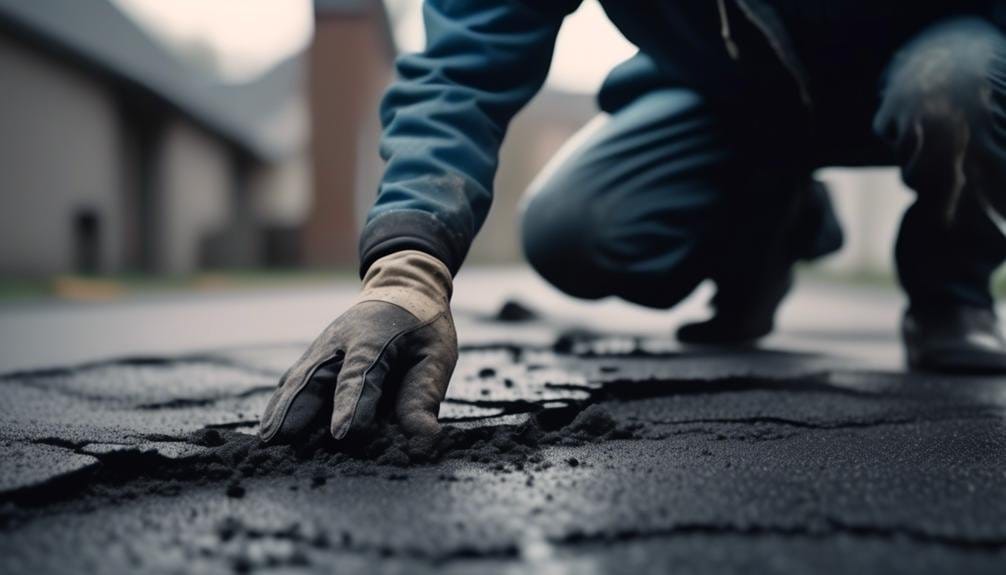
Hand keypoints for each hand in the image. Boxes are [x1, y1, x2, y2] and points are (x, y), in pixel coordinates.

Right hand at [259, 251, 456, 441]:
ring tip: (267, 440)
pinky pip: (294, 381)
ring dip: (282, 408)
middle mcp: (341, 343)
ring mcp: (323, 348)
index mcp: (376, 339)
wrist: (401, 290)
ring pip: (298, 379)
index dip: (350, 404)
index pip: (360, 375)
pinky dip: (281, 403)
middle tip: (280, 438)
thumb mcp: (436, 356)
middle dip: (297, 407)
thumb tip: (425, 439)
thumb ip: (424, 397)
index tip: (341, 434)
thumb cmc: (422, 329)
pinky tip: (270, 427)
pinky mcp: (314, 357)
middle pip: (314, 376)